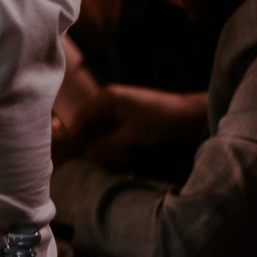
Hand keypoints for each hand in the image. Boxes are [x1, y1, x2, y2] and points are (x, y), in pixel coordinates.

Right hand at [66, 85, 207, 171]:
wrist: (187, 114)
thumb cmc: (159, 119)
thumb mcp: (131, 134)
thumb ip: (108, 145)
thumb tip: (88, 155)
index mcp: (107, 97)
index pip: (82, 116)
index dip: (74, 134)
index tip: (69, 151)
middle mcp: (109, 100)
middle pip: (89, 121)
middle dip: (86, 139)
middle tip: (82, 158)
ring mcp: (118, 107)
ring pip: (100, 127)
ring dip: (98, 141)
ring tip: (95, 158)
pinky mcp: (126, 116)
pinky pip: (110, 128)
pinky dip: (108, 139)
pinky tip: (108, 153)